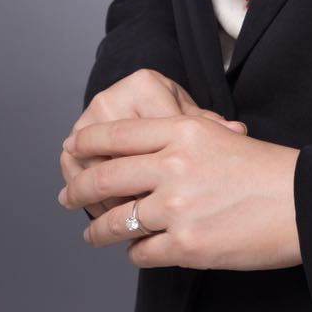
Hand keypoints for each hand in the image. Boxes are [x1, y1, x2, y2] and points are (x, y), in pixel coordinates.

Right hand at [58, 69, 246, 219]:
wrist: (148, 113)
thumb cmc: (180, 122)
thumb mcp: (196, 124)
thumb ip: (212, 129)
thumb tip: (237, 131)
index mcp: (144, 86)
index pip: (149, 137)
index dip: (164, 170)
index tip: (179, 195)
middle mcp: (110, 98)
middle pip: (115, 156)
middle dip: (128, 192)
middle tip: (145, 219)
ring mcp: (86, 122)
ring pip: (91, 170)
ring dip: (106, 201)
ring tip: (127, 224)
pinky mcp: (73, 144)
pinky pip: (78, 177)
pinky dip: (94, 200)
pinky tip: (112, 218)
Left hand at [59, 113, 301, 270]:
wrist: (302, 204)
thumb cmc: (266, 170)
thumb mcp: (219, 136)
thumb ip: (176, 141)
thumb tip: (136, 153)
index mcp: (182, 132)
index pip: (116, 134)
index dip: (88, 143)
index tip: (74, 148)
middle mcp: (173, 165)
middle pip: (104, 176)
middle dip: (78, 188)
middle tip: (68, 195)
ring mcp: (176, 207)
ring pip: (115, 221)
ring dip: (99, 230)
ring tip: (94, 234)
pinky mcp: (184, 246)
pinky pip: (140, 252)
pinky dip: (135, 252)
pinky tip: (140, 250)